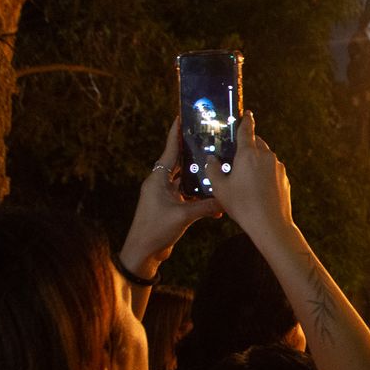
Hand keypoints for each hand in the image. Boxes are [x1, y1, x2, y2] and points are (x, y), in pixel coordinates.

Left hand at [120, 118, 221, 273]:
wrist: (143, 252)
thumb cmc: (156, 230)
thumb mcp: (183, 216)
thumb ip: (206, 206)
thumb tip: (226, 200)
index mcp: (158, 179)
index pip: (169, 150)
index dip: (175, 134)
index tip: (181, 117)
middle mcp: (160, 183)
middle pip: (178, 162)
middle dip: (191, 151)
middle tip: (206, 139)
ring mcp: (164, 195)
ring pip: (184, 179)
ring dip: (197, 174)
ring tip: (214, 164)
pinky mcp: (169, 207)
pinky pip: (186, 194)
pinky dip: (198, 194)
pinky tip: (213, 195)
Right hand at [207, 113, 293, 239]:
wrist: (270, 224)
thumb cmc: (243, 205)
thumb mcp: (220, 188)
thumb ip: (213, 170)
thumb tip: (211, 159)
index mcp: (249, 154)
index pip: (247, 130)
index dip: (246, 120)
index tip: (247, 113)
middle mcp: (266, 156)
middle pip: (257, 143)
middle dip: (248, 145)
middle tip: (237, 155)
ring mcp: (278, 167)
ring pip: (265, 157)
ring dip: (256, 161)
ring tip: (245, 176)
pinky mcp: (285, 178)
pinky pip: (272, 170)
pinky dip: (264, 173)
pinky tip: (257, 187)